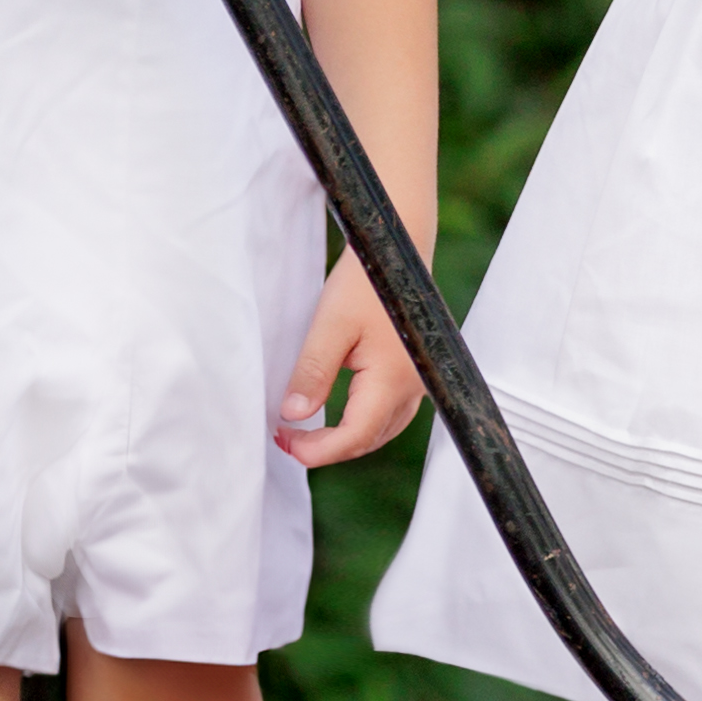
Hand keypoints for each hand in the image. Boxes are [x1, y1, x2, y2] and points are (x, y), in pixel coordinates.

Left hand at [274, 260, 425, 465]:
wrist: (397, 251)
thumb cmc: (365, 283)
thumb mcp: (330, 326)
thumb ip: (313, 373)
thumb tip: (293, 415)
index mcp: (391, 381)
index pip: (353, 437)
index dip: (317, 450)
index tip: (284, 441)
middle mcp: (412, 388)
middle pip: (368, 440)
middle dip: (327, 447)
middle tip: (287, 437)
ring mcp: (418, 382)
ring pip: (381, 430)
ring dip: (345, 438)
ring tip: (307, 431)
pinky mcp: (415, 372)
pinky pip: (390, 415)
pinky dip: (362, 423)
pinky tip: (339, 414)